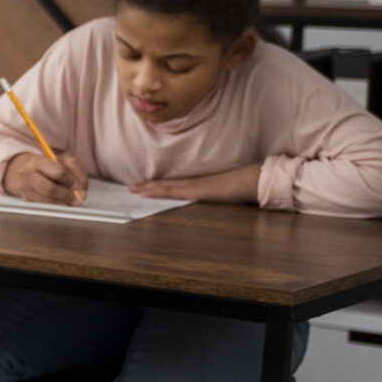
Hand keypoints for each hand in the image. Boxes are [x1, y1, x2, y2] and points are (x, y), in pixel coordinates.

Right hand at [2, 151, 88, 205]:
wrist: (21, 171)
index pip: (57, 172)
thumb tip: (82, 193)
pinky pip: (44, 207)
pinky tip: (59, 203)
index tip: (75, 186)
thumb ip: (76, 172)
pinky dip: (55, 207)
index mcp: (38, 162)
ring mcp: (24, 189)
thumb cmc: (47, 166)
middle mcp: (27, 175)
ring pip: (47, 202)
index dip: (69, 181)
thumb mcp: (62, 161)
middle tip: (76, 201)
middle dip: (66, 196)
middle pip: (49, 189)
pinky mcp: (25, 200)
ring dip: (62, 204)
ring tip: (69, 202)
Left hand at [131, 164, 259, 204]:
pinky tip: (148, 193)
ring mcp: (194, 186)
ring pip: (166, 187)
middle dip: (147, 186)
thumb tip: (211, 200)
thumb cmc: (240, 188)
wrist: (251, 180)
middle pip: (165, 185)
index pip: (173, 186)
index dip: (157, 186)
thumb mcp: (223, 195)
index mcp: (198, 185)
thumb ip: (214, 197)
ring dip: (148, 188)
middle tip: (130, 187)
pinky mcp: (196, 191)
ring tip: (133, 189)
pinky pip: (174, 191)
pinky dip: (159, 191)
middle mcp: (193, 184)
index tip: (143, 187)